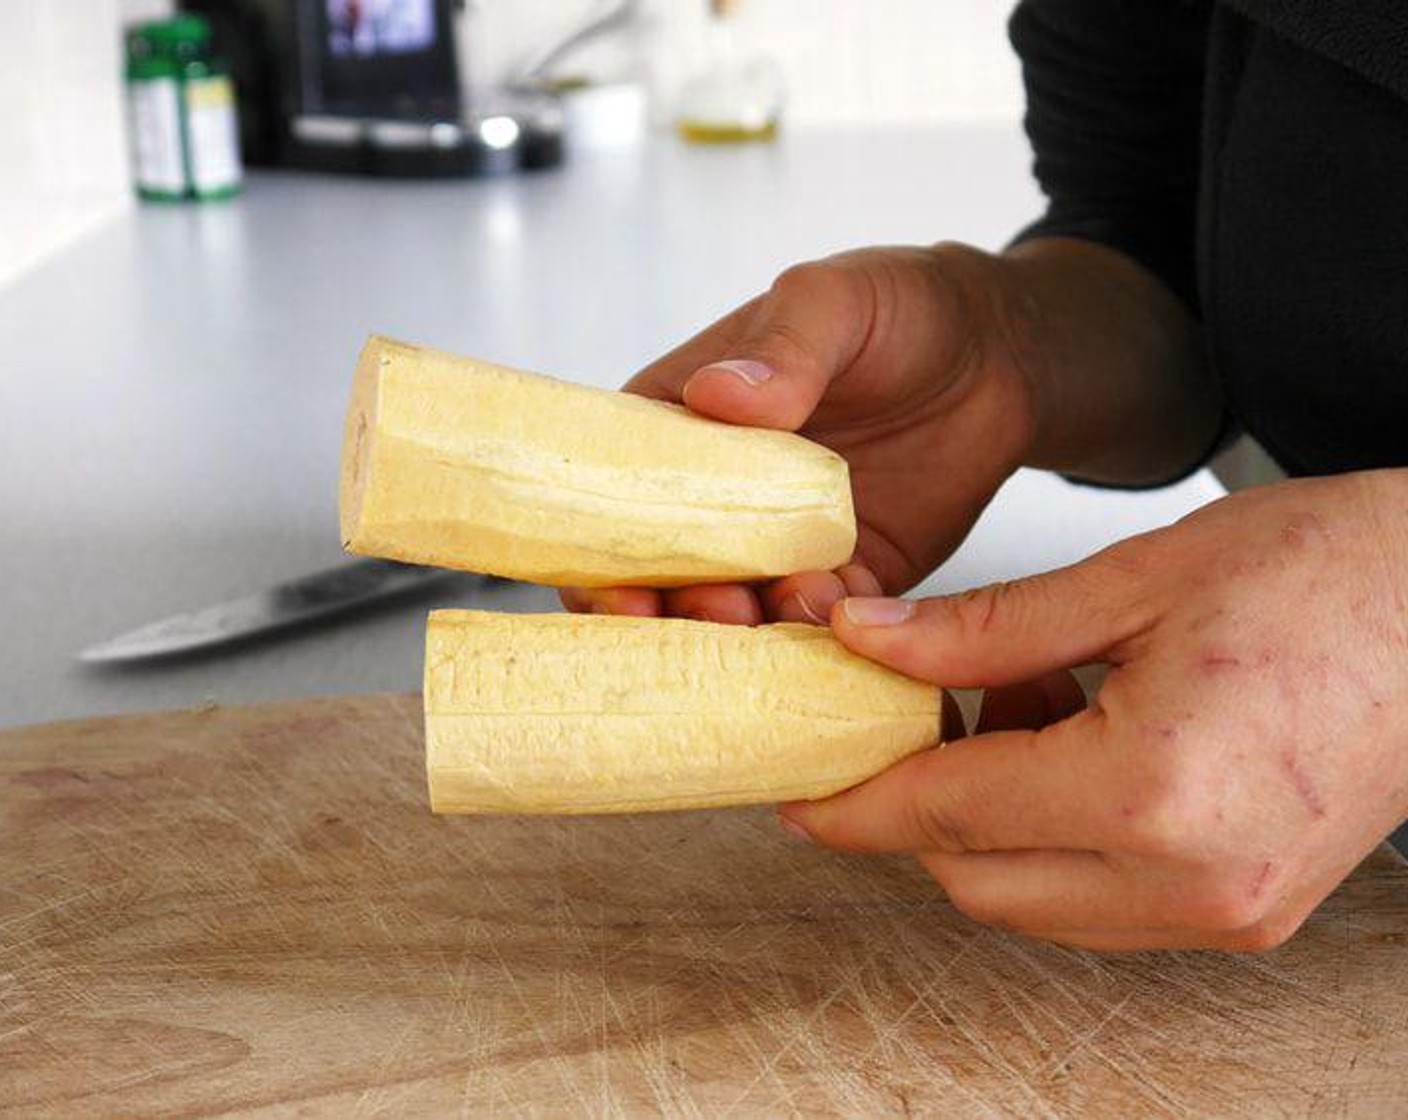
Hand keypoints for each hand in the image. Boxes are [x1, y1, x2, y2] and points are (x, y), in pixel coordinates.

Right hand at [562, 244, 1038, 622]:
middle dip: (676, 610)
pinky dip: (822, 633)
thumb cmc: (898, 307)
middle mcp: (717, 496)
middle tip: (721, 609)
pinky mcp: (844, 576)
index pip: (612, 497)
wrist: (999, 355)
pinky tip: (843, 617)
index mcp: (681, 425)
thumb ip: (783, 346)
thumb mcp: (835, 300)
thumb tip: (716, 394)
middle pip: (663, 574)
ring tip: (789, 609)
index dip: (602, 554)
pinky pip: (821, 624)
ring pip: (738, 611)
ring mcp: (778, 543)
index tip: (625, 591)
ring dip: (749, 628)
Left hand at [782, 471, 1407, 950]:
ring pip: (1034, 901)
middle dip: (924, 806)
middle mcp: (1192, 878)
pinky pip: (1099, 904)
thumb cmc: (1328, 573)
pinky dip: (1055, 840)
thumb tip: (869, 645)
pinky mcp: (1247, 912)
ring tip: (1029, 702)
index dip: (859, 803)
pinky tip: (1079, 744)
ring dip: (991, 822)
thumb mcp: (1133, 579)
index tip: (801, 795)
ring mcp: (1227, 911)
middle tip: (924, 707)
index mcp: (1155, 789)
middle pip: (978, 879)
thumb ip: (984, 630)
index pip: (949, 815)